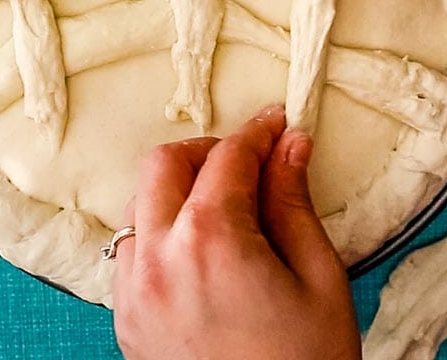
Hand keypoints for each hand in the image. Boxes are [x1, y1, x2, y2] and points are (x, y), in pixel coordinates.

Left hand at [112, 105, 360, 359]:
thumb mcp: (319, 278)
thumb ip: (294, 203)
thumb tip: (289, 145)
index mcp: (210, 240)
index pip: (228, 157)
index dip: (257, 132)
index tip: (278, 124)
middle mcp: (158, 258)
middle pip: (164, 165)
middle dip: (206, 151)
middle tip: (249, 162)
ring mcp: (133, 293)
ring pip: (138, 207)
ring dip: (177, 192)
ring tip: (226, 208)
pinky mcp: (126, 323)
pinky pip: (130, 254)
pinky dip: (159, 234)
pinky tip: (199, 251)